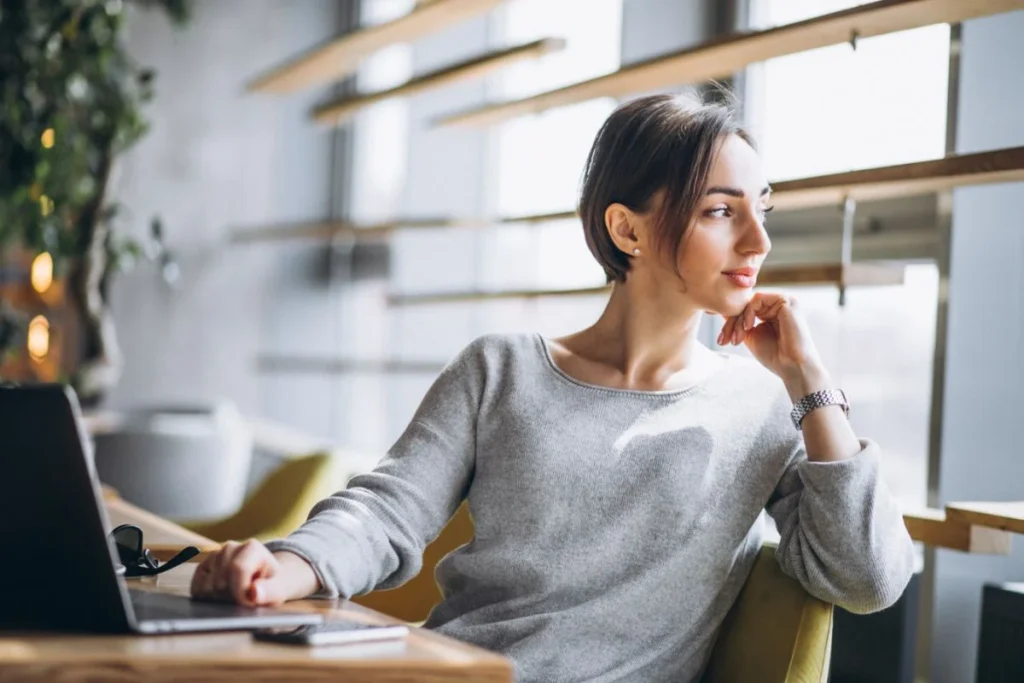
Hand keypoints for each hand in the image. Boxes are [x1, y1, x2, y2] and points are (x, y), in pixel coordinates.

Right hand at [190, 540, 318, 606]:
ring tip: (234, 596)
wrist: (264, 581)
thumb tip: (255, 593)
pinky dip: (206, 597)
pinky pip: (196, 587)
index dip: (240, 591)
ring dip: (219, 598)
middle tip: (243, 599)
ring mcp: (214, 556)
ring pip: (206, 586)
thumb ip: (270, 591)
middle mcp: (231, 547)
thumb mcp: (279, 590)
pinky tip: (221, 596)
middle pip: (220, 581)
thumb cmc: (271, 586)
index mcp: (252, 548)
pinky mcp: (202, 568)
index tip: (248, 602)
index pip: (238, 569)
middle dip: (230, 597)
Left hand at [717, 292, 829, 396]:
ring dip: (739, 320)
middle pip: (745, 305)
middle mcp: (778, 305)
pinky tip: (749, 327)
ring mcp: (783, 301)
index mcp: (771, 312)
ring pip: (749, 302)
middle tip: (725, 340)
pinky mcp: (786, 300)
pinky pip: (758, 298)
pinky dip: (749, 312)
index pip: (744, 310)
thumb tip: (721, 309)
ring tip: (738, 338)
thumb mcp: (750, 336)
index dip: (731, 324)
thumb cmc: (774, 356)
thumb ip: (739, 322)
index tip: (722, 341)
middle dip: (731, 323)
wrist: (792, 366)